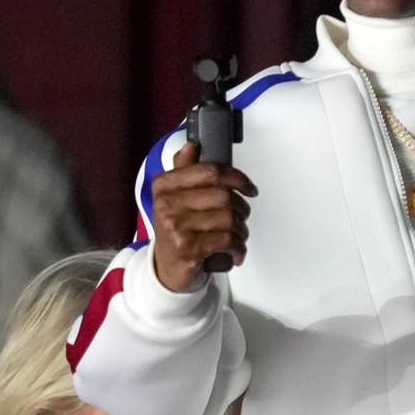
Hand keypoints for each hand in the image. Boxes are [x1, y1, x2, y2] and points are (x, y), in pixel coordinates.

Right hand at [150, 142, 257, 291]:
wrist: (166, 268)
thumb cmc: (177, 229)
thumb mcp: (176, 198)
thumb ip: (184, 170)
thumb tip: (191, 146)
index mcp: (165, 185)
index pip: (210, 171)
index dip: (237, 177)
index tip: (249, 188)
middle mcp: (167, 203)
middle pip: (224, 195)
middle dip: (242, 207)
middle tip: (242, 215)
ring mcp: (176, 226)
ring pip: (229, 218)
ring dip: (241, 229)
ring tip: (238, 235)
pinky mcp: (187, 248)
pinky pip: (227, 240)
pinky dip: (239, 246)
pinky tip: (237, 250)